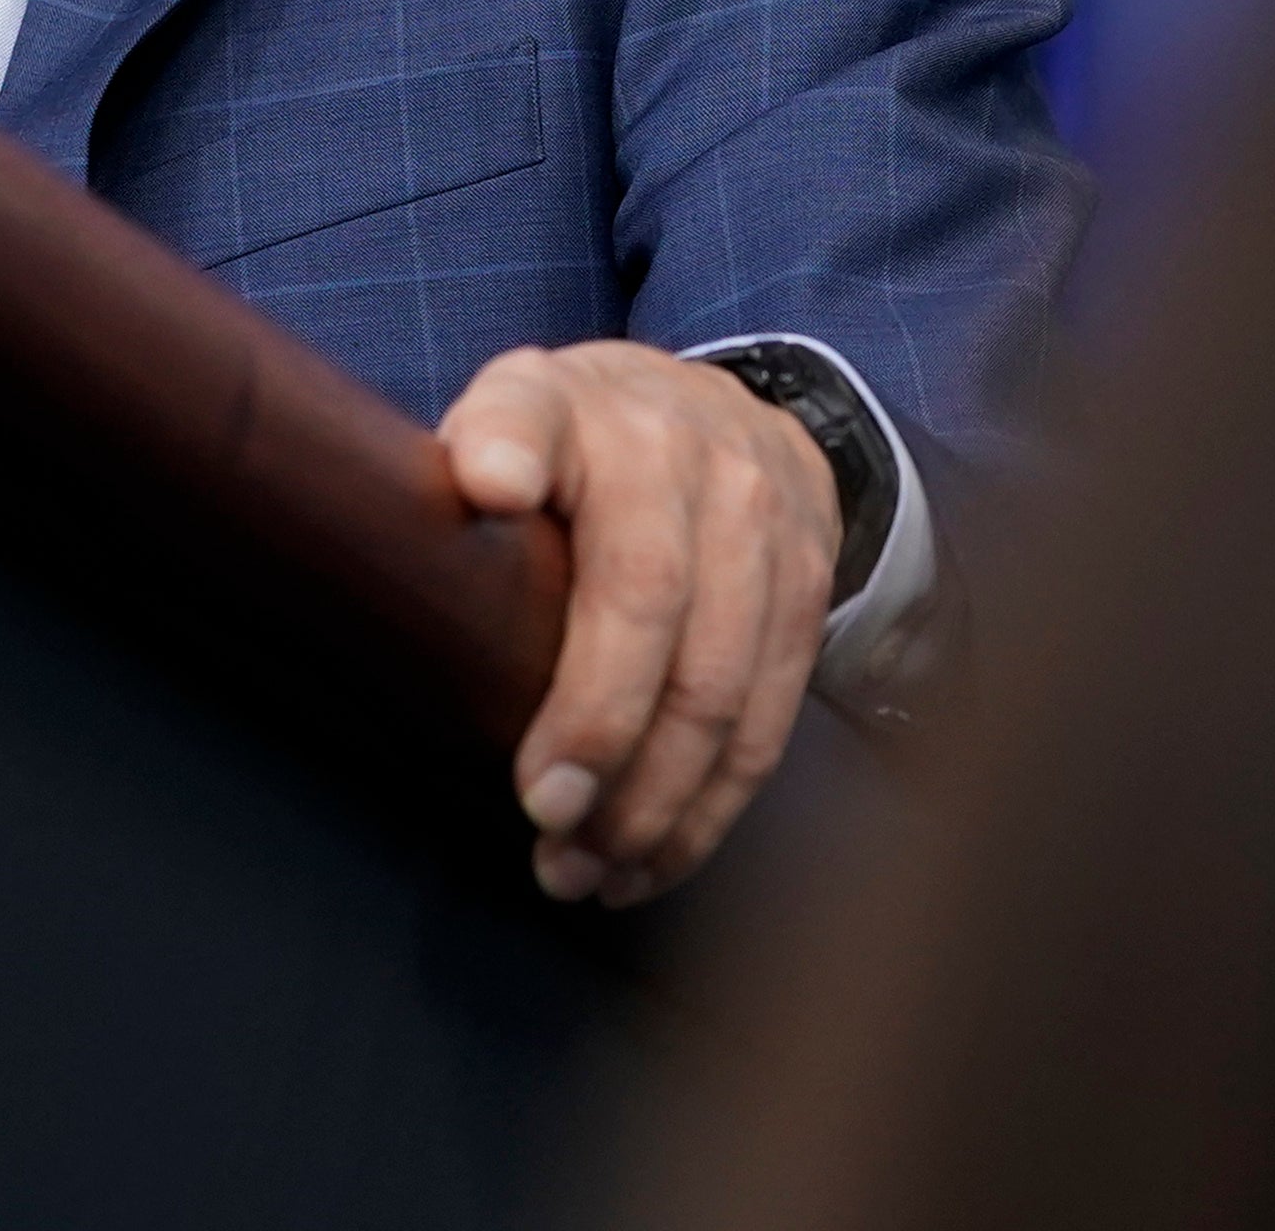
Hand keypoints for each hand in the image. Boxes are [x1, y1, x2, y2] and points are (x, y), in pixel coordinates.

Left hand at [439, 338, 839, 904]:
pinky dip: (710, 807)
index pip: (529, 415)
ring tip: (587, 871)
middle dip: (598, 724)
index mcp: (569, 403)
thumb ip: (466, 466)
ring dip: (655, 800)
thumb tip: (460, 509)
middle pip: (649, 598)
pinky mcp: (813, 584)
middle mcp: (681, 448)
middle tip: (545, 818)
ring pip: (722, 681)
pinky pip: (769, 718)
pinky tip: (652, 860)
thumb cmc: (570, 451)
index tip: (488, 487)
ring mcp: (761, 514)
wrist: (713, 415)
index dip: (507, 448)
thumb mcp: (498, 426)